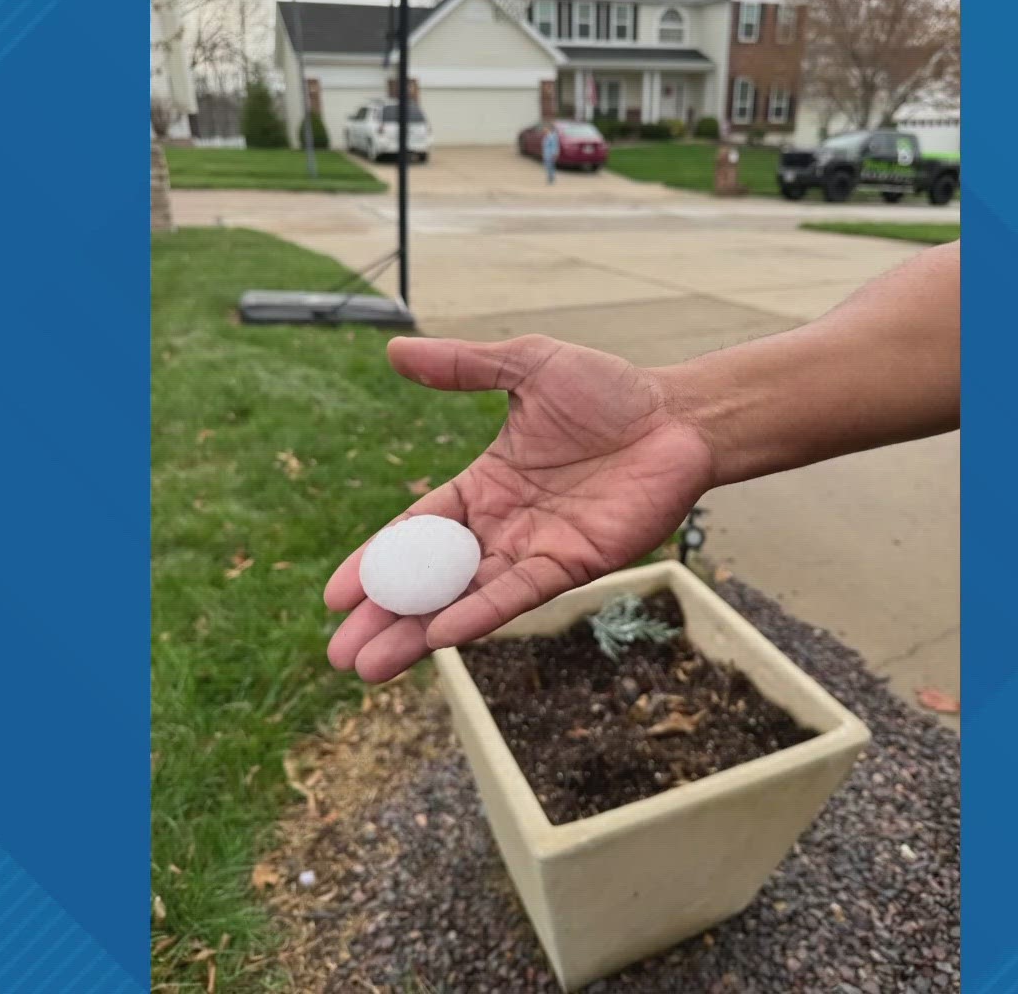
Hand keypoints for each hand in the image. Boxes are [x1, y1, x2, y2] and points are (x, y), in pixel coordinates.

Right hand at [324, 335, 715, 682]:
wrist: (681, 416)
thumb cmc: (611, 390)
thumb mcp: (527, 364)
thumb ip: (463, 365)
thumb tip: (395, 352)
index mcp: (484, 485)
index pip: (415, 532)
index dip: (375, 563)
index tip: (336, 594)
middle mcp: (502, 526)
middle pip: (429, 581)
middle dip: (385, 618)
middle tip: (340, 655)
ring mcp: (535, 549)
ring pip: (463, 598)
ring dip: (418, 633)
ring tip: (369, 666)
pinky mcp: (572, 563)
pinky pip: (515, 593)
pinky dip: (477, 614)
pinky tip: (439, 634)